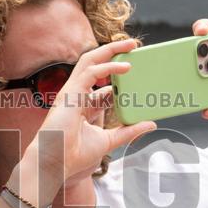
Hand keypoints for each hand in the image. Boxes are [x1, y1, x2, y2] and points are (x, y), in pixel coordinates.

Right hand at [30, 39, 155, 192]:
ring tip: (130, 46)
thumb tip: (150, 124)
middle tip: (133, 47)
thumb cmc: (74, 154)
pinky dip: (108, 67)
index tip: (139, 76)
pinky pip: (91, 72)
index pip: (103, 87)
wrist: (56, 162)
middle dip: (113, 53)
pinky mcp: (71, 92)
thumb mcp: (109, 140)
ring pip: (90, 60)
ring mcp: (72, 91)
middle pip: (95, 65)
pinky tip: (125, 68)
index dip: (119, 80)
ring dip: (110, 50)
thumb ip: (129, 131)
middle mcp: (78, 95)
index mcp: (84, 106)